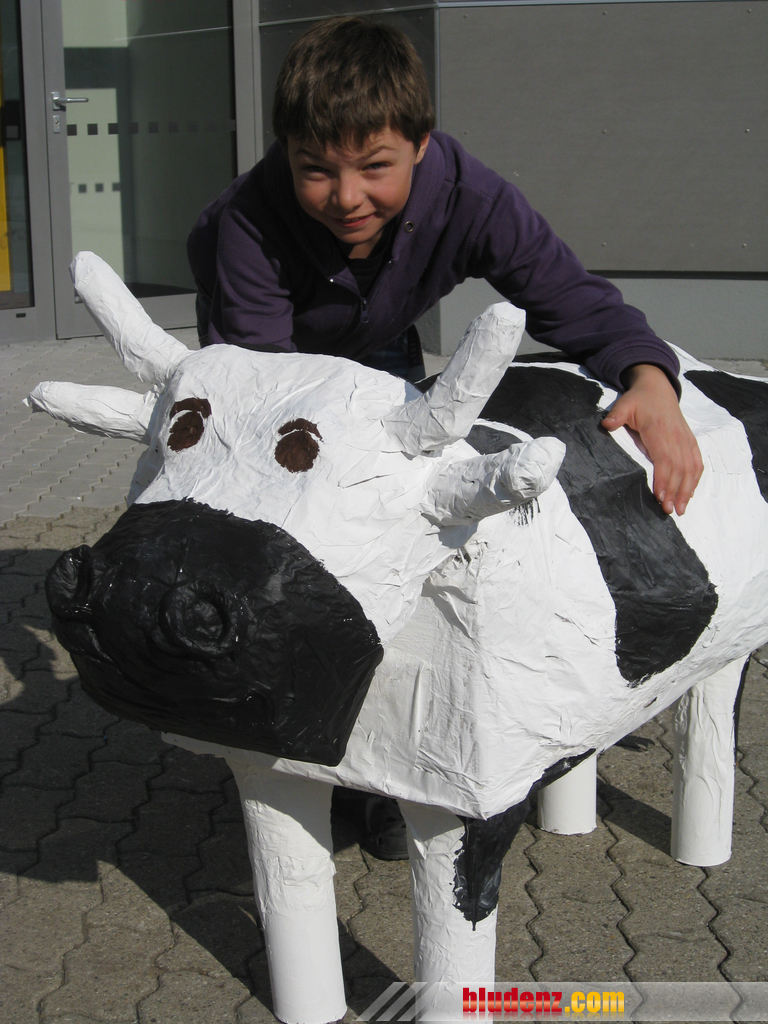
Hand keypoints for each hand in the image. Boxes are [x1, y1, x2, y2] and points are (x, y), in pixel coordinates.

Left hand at [600, 364, 702, 515]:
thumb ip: (616, 415)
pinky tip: (689, 494)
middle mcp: (676, 437)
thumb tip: (606, 424)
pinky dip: (695, 479)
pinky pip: (696, 462)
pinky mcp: (690, 441)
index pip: (664, 459)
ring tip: (681, 509)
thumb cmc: (639, 399)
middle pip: (679, 469)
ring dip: (687, 490)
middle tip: (669, 511)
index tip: (660, 497)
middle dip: (675, 491)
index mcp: (659, 430)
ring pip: (690, 468)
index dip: (664, 479)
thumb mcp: (624, 404)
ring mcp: (685, 439)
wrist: (658, 387)